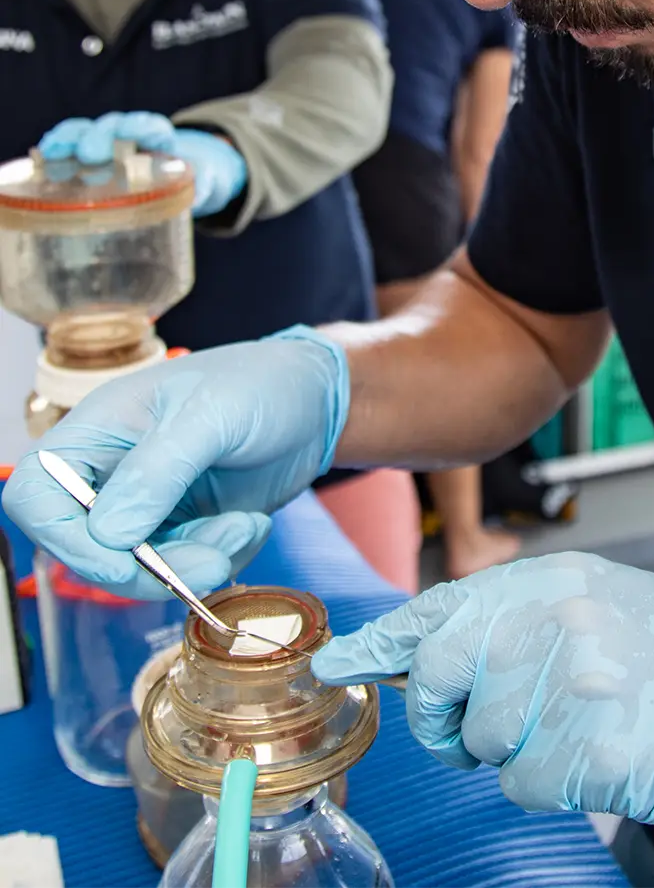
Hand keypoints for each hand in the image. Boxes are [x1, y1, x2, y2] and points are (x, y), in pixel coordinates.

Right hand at [1, 328, 348, 597]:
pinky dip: (219, 559)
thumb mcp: (211, 414)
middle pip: (86, 548)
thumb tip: (108, 533)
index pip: (35, 493)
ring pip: (138, 569)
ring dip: (195, 564)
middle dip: (150, 567)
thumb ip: (159, 470)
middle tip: (213, 560)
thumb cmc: (261, 383)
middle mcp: (112, 472)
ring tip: (246, 526)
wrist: (317, 400)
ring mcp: (146, 504)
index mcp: (98, 429)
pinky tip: (252, 524)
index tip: (121, 557)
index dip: (63, 535)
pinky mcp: (182, 529)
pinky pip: (181, 571)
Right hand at [38, 112, 247, 216]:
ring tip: (52, 150)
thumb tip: (200, 189)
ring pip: (87, 132)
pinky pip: (72, 145)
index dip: (141, 127)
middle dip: (100, 136)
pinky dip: (57, 147)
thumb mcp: (204, 180)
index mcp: (162, 136)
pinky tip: (41, 157)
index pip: (152, 126)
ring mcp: (108, 141)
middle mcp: (131, 133)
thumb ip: (203, 183)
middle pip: (114, 126)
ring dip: (70, 139)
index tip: (132, 133)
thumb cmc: (191, 175)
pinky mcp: (90, 153)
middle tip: (89, 153)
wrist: (177, 169)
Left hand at [311, 552, 653, 828]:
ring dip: (522, 752)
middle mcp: (560, 619)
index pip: (443, 607)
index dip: (381, 642)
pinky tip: (609, 759)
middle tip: (476, 730)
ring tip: (588, 730)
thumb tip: (438, 653)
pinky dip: (557, 786)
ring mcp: (578, 682)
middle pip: (443, 677)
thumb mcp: (608, 605)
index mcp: (560, 579)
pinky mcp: (600, 750)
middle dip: (448, 716)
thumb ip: (525, 618)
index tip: (334, 664)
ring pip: (485, 740)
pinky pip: (527, 785)